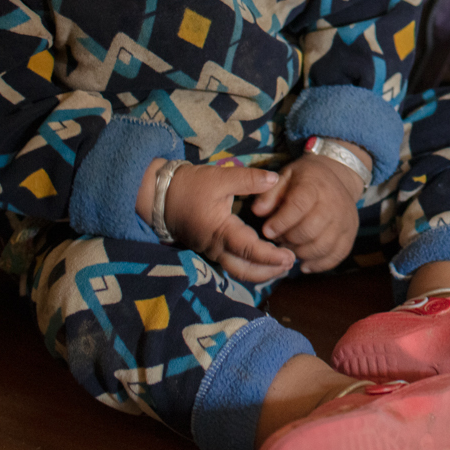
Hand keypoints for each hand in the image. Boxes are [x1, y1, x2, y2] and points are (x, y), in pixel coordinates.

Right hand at [154, 161, 295, 283]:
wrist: (160, 195)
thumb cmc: (190, 186)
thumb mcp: (220, 177)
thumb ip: (248, 179)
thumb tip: (275, 179)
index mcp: (220, 231)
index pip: (249, 251)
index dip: (270, 257)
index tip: (288, 258)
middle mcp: (215, 247)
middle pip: (244, 270)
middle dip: (268, 272)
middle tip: (289, 265)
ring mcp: (210, 250)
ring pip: (237, 270)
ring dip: (259, 271)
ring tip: (280, 266)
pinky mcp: (208, 248)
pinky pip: (230, 263)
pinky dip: (248, 265)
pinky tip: (262, 260)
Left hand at [251, 152, 365, 274]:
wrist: (337, 176)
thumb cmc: (304, 179)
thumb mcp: (284, 177)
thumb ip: (269, 194)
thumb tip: (257, 212)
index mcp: (315, 185)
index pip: (299, 205)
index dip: (281, 221)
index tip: (267, 231)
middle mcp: (334, 203)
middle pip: (310, 230)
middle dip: (289, 239)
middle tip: (278, 239)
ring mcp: (345, 220)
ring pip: (322, 246)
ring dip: (301, 253)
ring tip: (289, 248)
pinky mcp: (351, 234)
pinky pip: (337, 256)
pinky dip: (319, 264)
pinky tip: (304, 263)